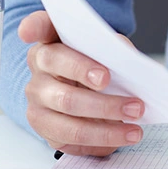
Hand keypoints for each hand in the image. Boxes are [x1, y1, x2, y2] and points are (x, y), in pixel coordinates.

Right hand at [17, 10, 143, 155]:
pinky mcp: (44, 127)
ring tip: (135, 127)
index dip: (34, 29)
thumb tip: (126, 59)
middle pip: (64, 86)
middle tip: (133, 104)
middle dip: (101, 99)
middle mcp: (38, 70)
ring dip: (107, 127)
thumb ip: (111, 47)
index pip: (39, 29)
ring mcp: (37, 100)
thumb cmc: (94, 61)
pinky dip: (102, 140)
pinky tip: (122, 136)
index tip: (32, 33)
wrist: (86, 83)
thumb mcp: (104, 47)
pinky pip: (72, 138)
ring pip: (69, 118)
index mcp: (49, 42)